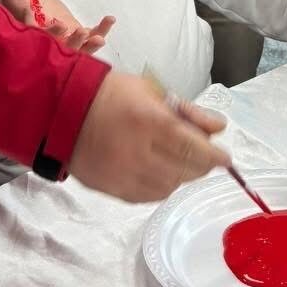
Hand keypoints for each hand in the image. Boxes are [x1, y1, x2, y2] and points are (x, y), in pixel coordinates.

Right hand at [0, 0, 114, 53]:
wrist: (35, 11)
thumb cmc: (23, 3)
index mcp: (30, 31)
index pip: (34, 33)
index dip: (41, 29)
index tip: (52, 20)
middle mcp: (48, 42)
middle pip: (58, 47)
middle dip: (68, 42)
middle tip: (76, 32)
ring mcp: (64, 42)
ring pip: (76, 50)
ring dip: (87, 46)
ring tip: (98, 38)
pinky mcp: (78, 38)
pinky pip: (90, 38)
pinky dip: (101, 31)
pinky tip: (109, 19)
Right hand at [69, 71, 229, 203]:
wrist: (61, 111)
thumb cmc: (108, 94)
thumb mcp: (151, 90)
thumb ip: (187, 111)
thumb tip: (218, 127)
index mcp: (148, 121)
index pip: (193, 147)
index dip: (214, 156)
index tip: (225, 157)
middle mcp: (137, 152)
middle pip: (185, 170)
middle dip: (201, 164)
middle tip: (203, 154)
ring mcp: (123, 174)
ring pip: (170, 186)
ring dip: (181, 174)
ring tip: (177, 158)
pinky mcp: (112, 189)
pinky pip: (148, 196)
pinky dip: (161, 186)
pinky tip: (159, 170)